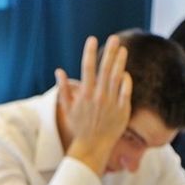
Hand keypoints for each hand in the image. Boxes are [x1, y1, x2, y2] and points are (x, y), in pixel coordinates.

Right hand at [55, 35, 132, 175]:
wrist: (93, 146)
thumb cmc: (79, 127)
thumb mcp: (67, 108)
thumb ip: (64, 89)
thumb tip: (59, 71)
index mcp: (84, 94)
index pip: (87, 68)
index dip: (89, 52)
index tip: (92, 39)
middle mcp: (98, 96)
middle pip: (105, 69)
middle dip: (110, 52)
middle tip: (114, 38)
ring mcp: (111, 102)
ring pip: (117, 77)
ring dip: (120, 61)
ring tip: (122, 50)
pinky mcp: (122, 109)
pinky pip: (126, 90)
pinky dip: (125, 80)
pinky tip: (125, 72)